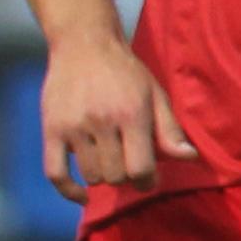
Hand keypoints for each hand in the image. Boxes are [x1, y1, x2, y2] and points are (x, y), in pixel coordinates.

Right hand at [39, 30, 192, 194]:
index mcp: (131, 114)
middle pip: (116, 176)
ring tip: (107, 160)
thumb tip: (189, 158)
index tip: (148, 178)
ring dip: (103, 176)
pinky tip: (82, 195)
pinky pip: (55, 173)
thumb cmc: (125, 71)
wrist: (83, 44)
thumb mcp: (155, 95)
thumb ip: (169, 129)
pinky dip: (69, 191)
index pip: (141, 168)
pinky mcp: (51, 130)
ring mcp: (73, 127)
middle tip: (127, 165)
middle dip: (126, 176)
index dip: (148, 181)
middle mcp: (101, 122)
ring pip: (91, 176)